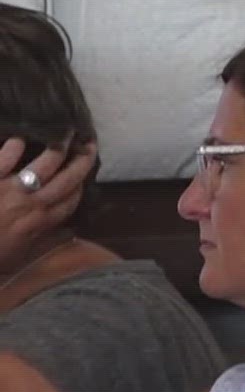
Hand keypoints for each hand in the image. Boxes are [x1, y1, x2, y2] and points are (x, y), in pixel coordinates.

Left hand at [0, 138, 93, 264]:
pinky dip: (15, 147)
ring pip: (45, 164)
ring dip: (58, 148)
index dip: (81, 187)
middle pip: (67, 180)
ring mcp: (10, 189)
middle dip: (82, 161)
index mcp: (38, 223)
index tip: (85, 177)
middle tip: (90, 145)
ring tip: (63, 135)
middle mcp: (31, 204)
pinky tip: (19, 139)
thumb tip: (61, 234)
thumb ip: (36, 242)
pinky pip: (6, 158)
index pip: (70, 202)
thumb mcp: (16, 257)